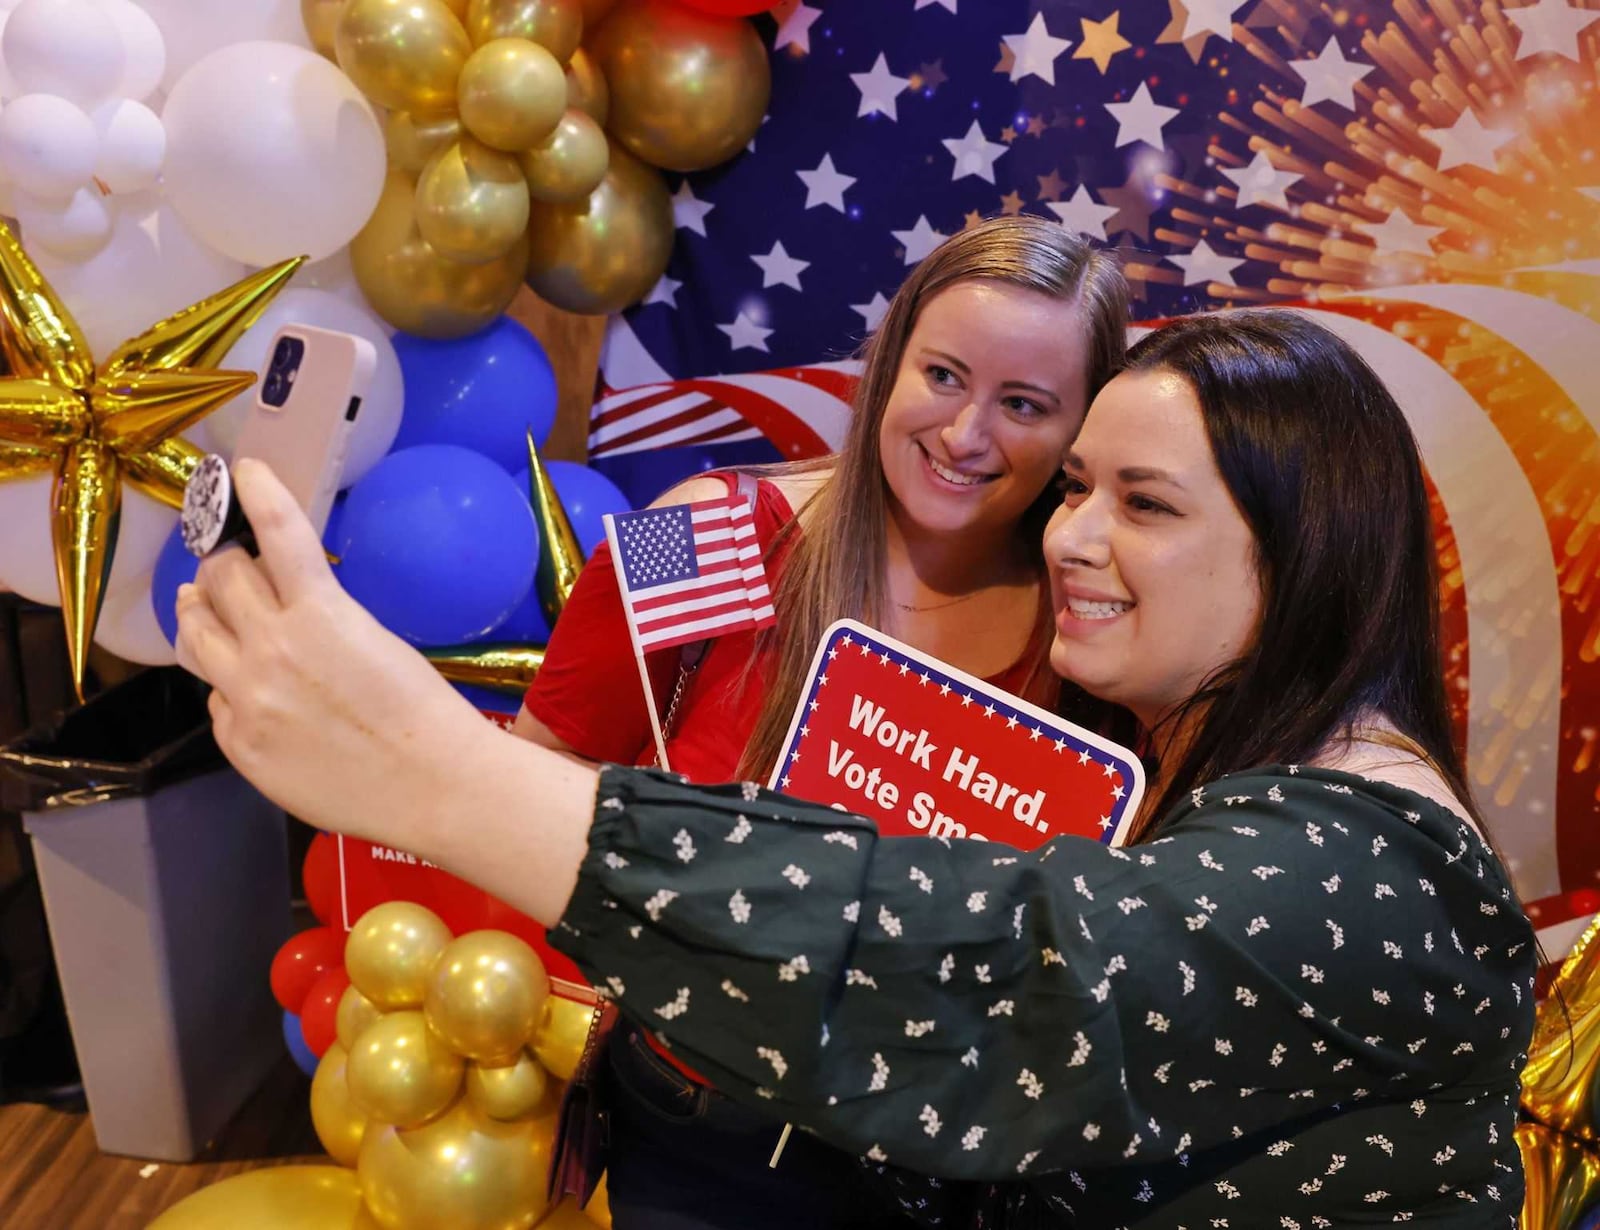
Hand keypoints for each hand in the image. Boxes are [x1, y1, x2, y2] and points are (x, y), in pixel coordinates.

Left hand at [174, 459, 483, 846]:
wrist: (433, 784)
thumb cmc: (424, 711)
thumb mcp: (376, 639)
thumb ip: (317, 616)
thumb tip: (266, 603)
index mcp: (320, 613)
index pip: (274, 531)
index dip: (255, 491)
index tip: (242, 472)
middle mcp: (271, 649)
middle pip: (216, 578)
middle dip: (223, 562)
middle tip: (230, 561)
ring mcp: (248, 699)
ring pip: (191, 635)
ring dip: (199, 613)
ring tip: (204, 608)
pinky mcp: (239, 743)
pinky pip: (215, 700)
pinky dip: (229, 688)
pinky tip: (254, 694)